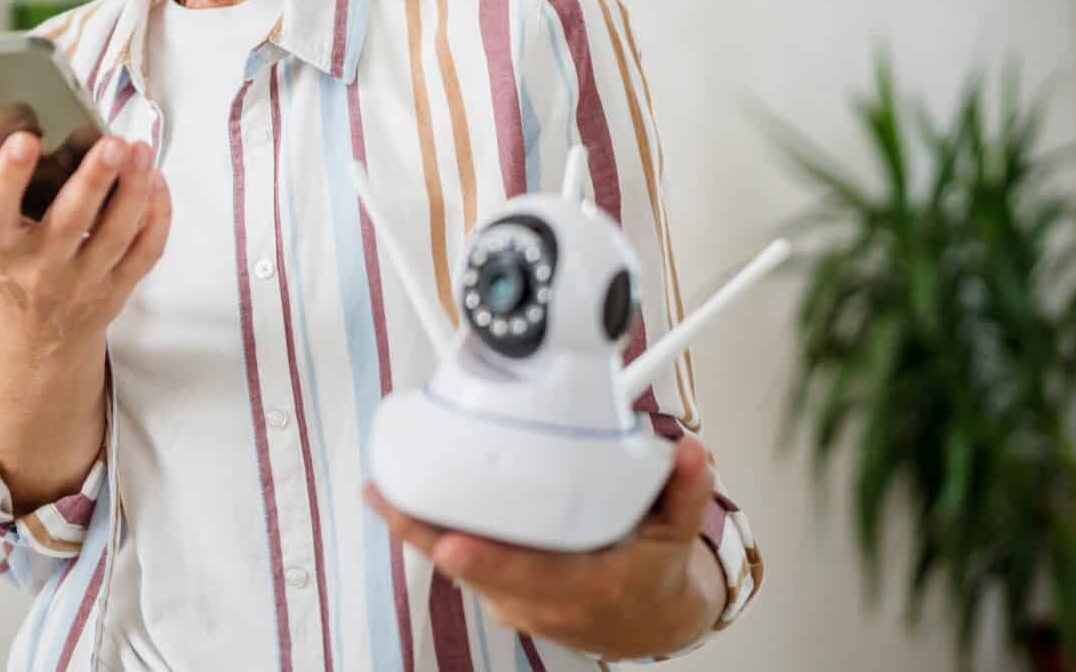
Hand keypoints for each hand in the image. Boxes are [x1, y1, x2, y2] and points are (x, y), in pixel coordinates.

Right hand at [0, 131, 171, 351]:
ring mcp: (86, 280)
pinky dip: (157, 214)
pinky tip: (155, 180)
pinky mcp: (120, 285)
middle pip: (70, 223)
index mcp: (3, 248)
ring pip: (117, 234)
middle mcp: (43, 267)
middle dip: (93, 180)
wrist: (46, 335)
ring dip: (133, 190)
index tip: (23, 139)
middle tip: (111, 143)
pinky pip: (146, 250)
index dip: (7, 177)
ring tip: (140, 150)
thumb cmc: (17, 272)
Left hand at [363, 434, 726, 659]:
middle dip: (425, 533)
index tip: (451, 542)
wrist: (648, 621)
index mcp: (584, 586)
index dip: (485, 560)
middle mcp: (541, 600)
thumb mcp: (677, 535)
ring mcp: (515, 602)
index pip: (526, 574)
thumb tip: (691, 454)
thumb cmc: (652, 576)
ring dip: (419, 532)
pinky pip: (458, 567)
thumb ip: (684, 491)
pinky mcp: (499, 596)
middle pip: (471, 568)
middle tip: (386, 496)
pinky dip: (432, 537)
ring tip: (383, 490)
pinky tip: (405, 506)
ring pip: (456, 568)